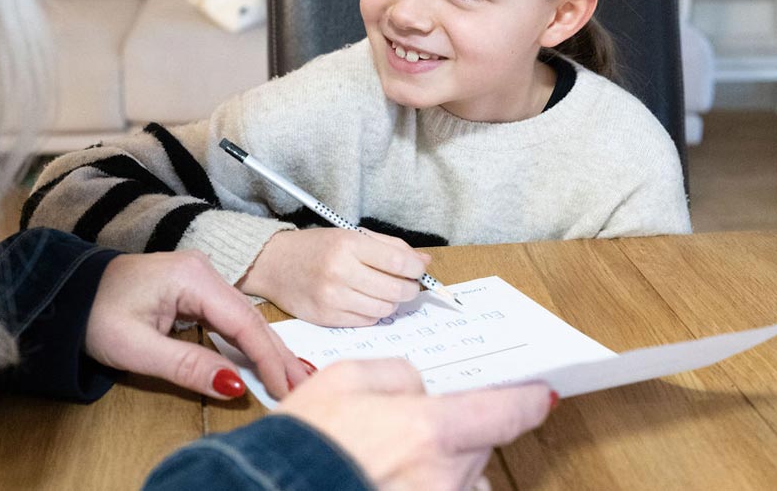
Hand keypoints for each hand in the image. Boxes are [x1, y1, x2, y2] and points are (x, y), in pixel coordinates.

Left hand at [84, 250, 309, 399]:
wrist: (68, 292)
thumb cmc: (95, 316)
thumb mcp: (137, 348)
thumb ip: (188, 365)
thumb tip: (236, 385)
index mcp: (193, 276)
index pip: (242, 321)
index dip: (268, 357)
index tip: (290, 387)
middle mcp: (204, 269)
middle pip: (250, 316)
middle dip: (280, 353)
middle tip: (309, 385)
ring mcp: (201, 275)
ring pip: (243, 316)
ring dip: (268, 348)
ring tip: (298, 376)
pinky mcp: (195, 287)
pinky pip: (230, 316)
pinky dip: (249, 339)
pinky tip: (268, 356)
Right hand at [237, 227, 430, 324]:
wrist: (274, 264)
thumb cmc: (316, 247)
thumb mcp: (350, 235)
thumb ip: (389, 247)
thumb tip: (425, 261)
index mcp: (348, 245)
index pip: (398, 261)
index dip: (415, 268)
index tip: (418, 269)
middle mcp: (340, 271)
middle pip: (396, 290)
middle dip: (409, 288)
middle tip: (407, 283)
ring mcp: (333, 298)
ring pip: (385, 309)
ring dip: (392, 302)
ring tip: (384, 291)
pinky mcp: (326, 319)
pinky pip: (367, 322)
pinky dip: (374, 313)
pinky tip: (366, 301)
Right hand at [277, 359, 551, 490]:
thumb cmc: (305, 440)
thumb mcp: (345, 377)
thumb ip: (396, 371)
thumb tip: (418, 385)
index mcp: (430, 430)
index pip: (502, 412)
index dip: (528, 401)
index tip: (544, 395)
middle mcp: (444, 478)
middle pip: (480, 447)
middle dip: (461, 431)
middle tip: (420, 424)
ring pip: (464, 481)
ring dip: (447, 467)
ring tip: (399, 460)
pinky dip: (432, 487)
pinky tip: (394, 478)